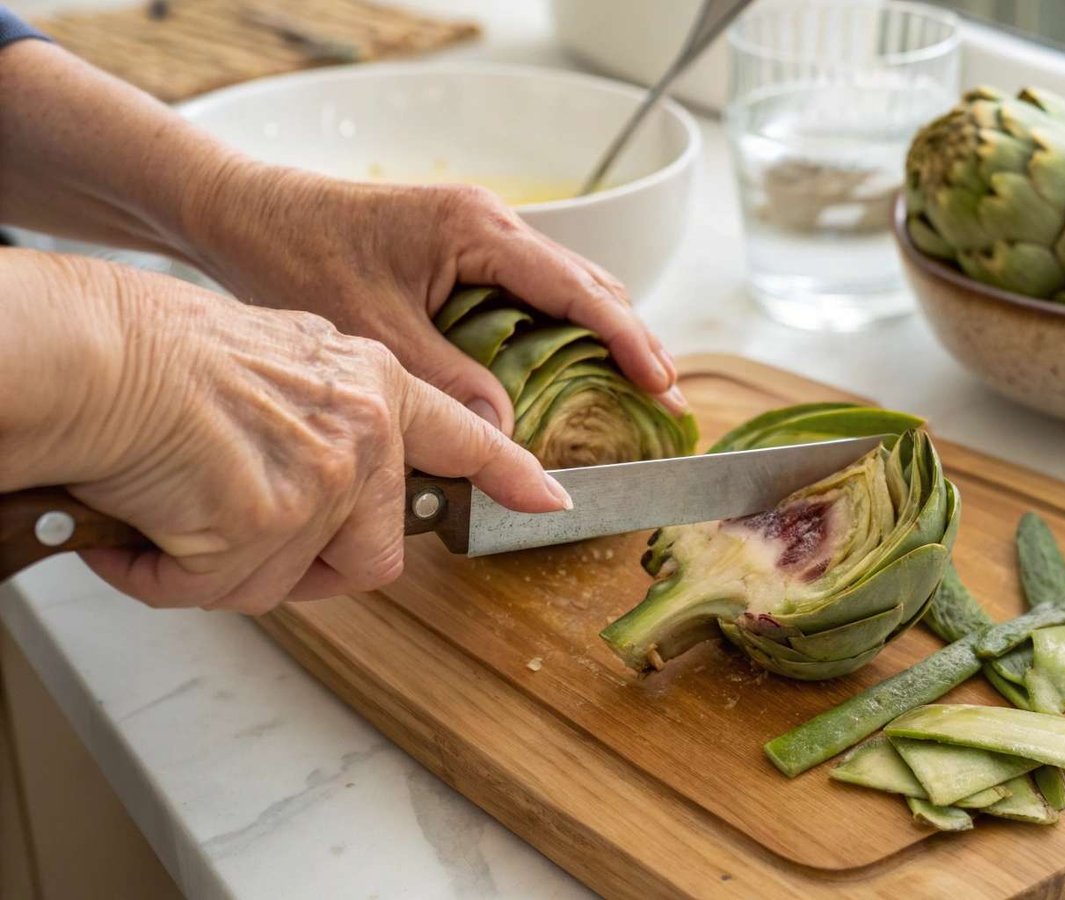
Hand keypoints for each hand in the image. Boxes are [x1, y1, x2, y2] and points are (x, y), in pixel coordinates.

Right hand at [0, 250, 569, 613]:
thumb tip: (331, 475)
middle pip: (371, 555)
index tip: (549, 502)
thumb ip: (331, 414)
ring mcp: (326, 479)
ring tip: (170, 507)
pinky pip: (214, 590)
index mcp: (374, 384)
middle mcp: (366, 431)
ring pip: (281, 580)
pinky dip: (164, 574)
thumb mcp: (281, 361)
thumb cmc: (160, 353)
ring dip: (219, 567)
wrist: (96, 352)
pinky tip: (138, 530)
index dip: (509, 478)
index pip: (465, 437)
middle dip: (304, 567)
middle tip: (237, 534)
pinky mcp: (271, 523)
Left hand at [179, 164, 686, 434]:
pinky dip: (560, 330)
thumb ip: (447, 380)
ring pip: (564, 286)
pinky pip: (530, 291)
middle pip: (588, 282)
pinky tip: (567, 369)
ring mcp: (478, 234)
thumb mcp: (373, 331)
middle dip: (630, 338)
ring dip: (600, 334)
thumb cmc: (297, 256)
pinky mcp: (463, 251)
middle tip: (663, 397)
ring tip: (632, 388)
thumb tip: (508, 436)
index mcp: (476, 230)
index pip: (577, 288)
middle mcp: (489, 223)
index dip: (628, 339)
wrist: (245, 214)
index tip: (663, 383)